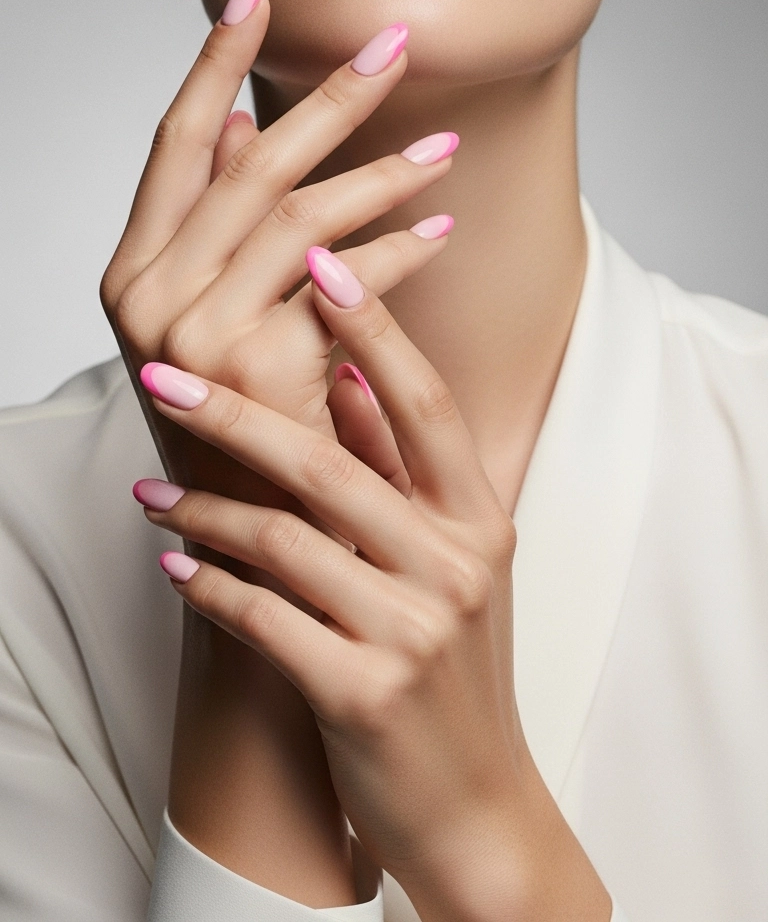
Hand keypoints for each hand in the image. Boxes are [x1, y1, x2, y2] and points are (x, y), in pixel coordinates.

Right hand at [100, 0, 455, 527]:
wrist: (252, 539)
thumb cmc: (240, 418)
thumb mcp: (210, 315)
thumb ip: (216, 224)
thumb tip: (229, 124)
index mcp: (130, 270)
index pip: (174, 140)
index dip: (216, 60)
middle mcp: (145, 293)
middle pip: (250, 162)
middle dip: (329, 95)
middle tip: (396, 42)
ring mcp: (193, 331)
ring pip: (304, 213)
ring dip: (383, 172)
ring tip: (446, 148)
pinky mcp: (255, 365)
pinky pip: (343, 281)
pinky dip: (397, 253)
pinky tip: (439, 233)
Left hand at [135, 255, 610, 921]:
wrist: (477, 804)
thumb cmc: (456, 668)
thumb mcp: (452, 559)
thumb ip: (401, 468)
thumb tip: (341, 372)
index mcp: (479, 517)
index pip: (423, 401)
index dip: (372, 325)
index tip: (314, 257)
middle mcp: (453, 563)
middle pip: (329, 462)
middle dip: (237, 410)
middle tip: (163, 375)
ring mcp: (412, 631)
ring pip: (284, 539)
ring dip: (204, 509)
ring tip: (151, 493)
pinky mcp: (362, 694)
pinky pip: (262, 620)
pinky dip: (211, 587)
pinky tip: (175, 566)